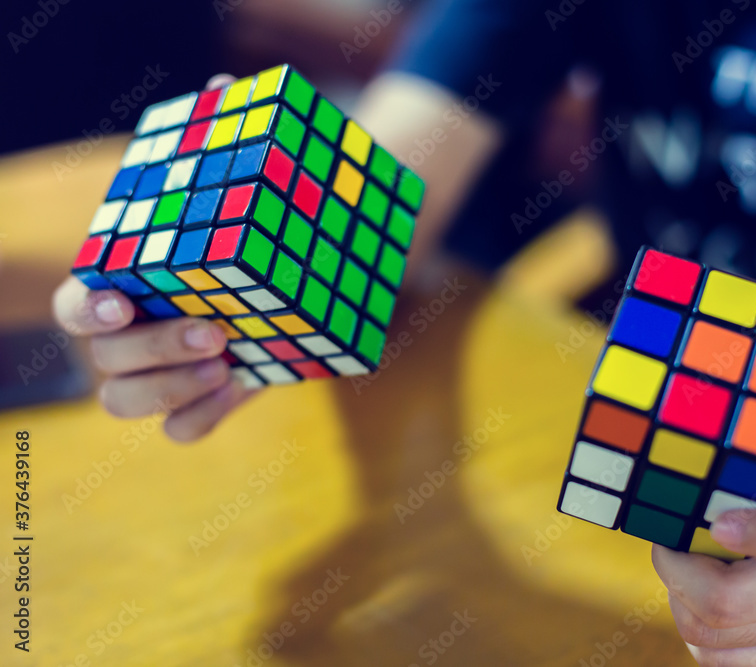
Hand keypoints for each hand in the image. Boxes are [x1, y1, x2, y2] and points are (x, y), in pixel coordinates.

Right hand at [53, 73, 255, 441]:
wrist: (298, 278)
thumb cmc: (251, 232)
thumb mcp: (242, 194)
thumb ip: (222, 147)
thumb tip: (223, 88)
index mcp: (126, 284)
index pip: (77, 305)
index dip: (88, 308)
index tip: (122, 301)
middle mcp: (131, 334)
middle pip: (103, 360)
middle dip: (151, 349)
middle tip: (213, 331)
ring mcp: (162, 373)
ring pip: (123, 402)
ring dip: (169, 389)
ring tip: (227, 362)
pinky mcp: (201, 400)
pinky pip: (179, 431)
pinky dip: (200, 416)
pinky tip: (239, 386)